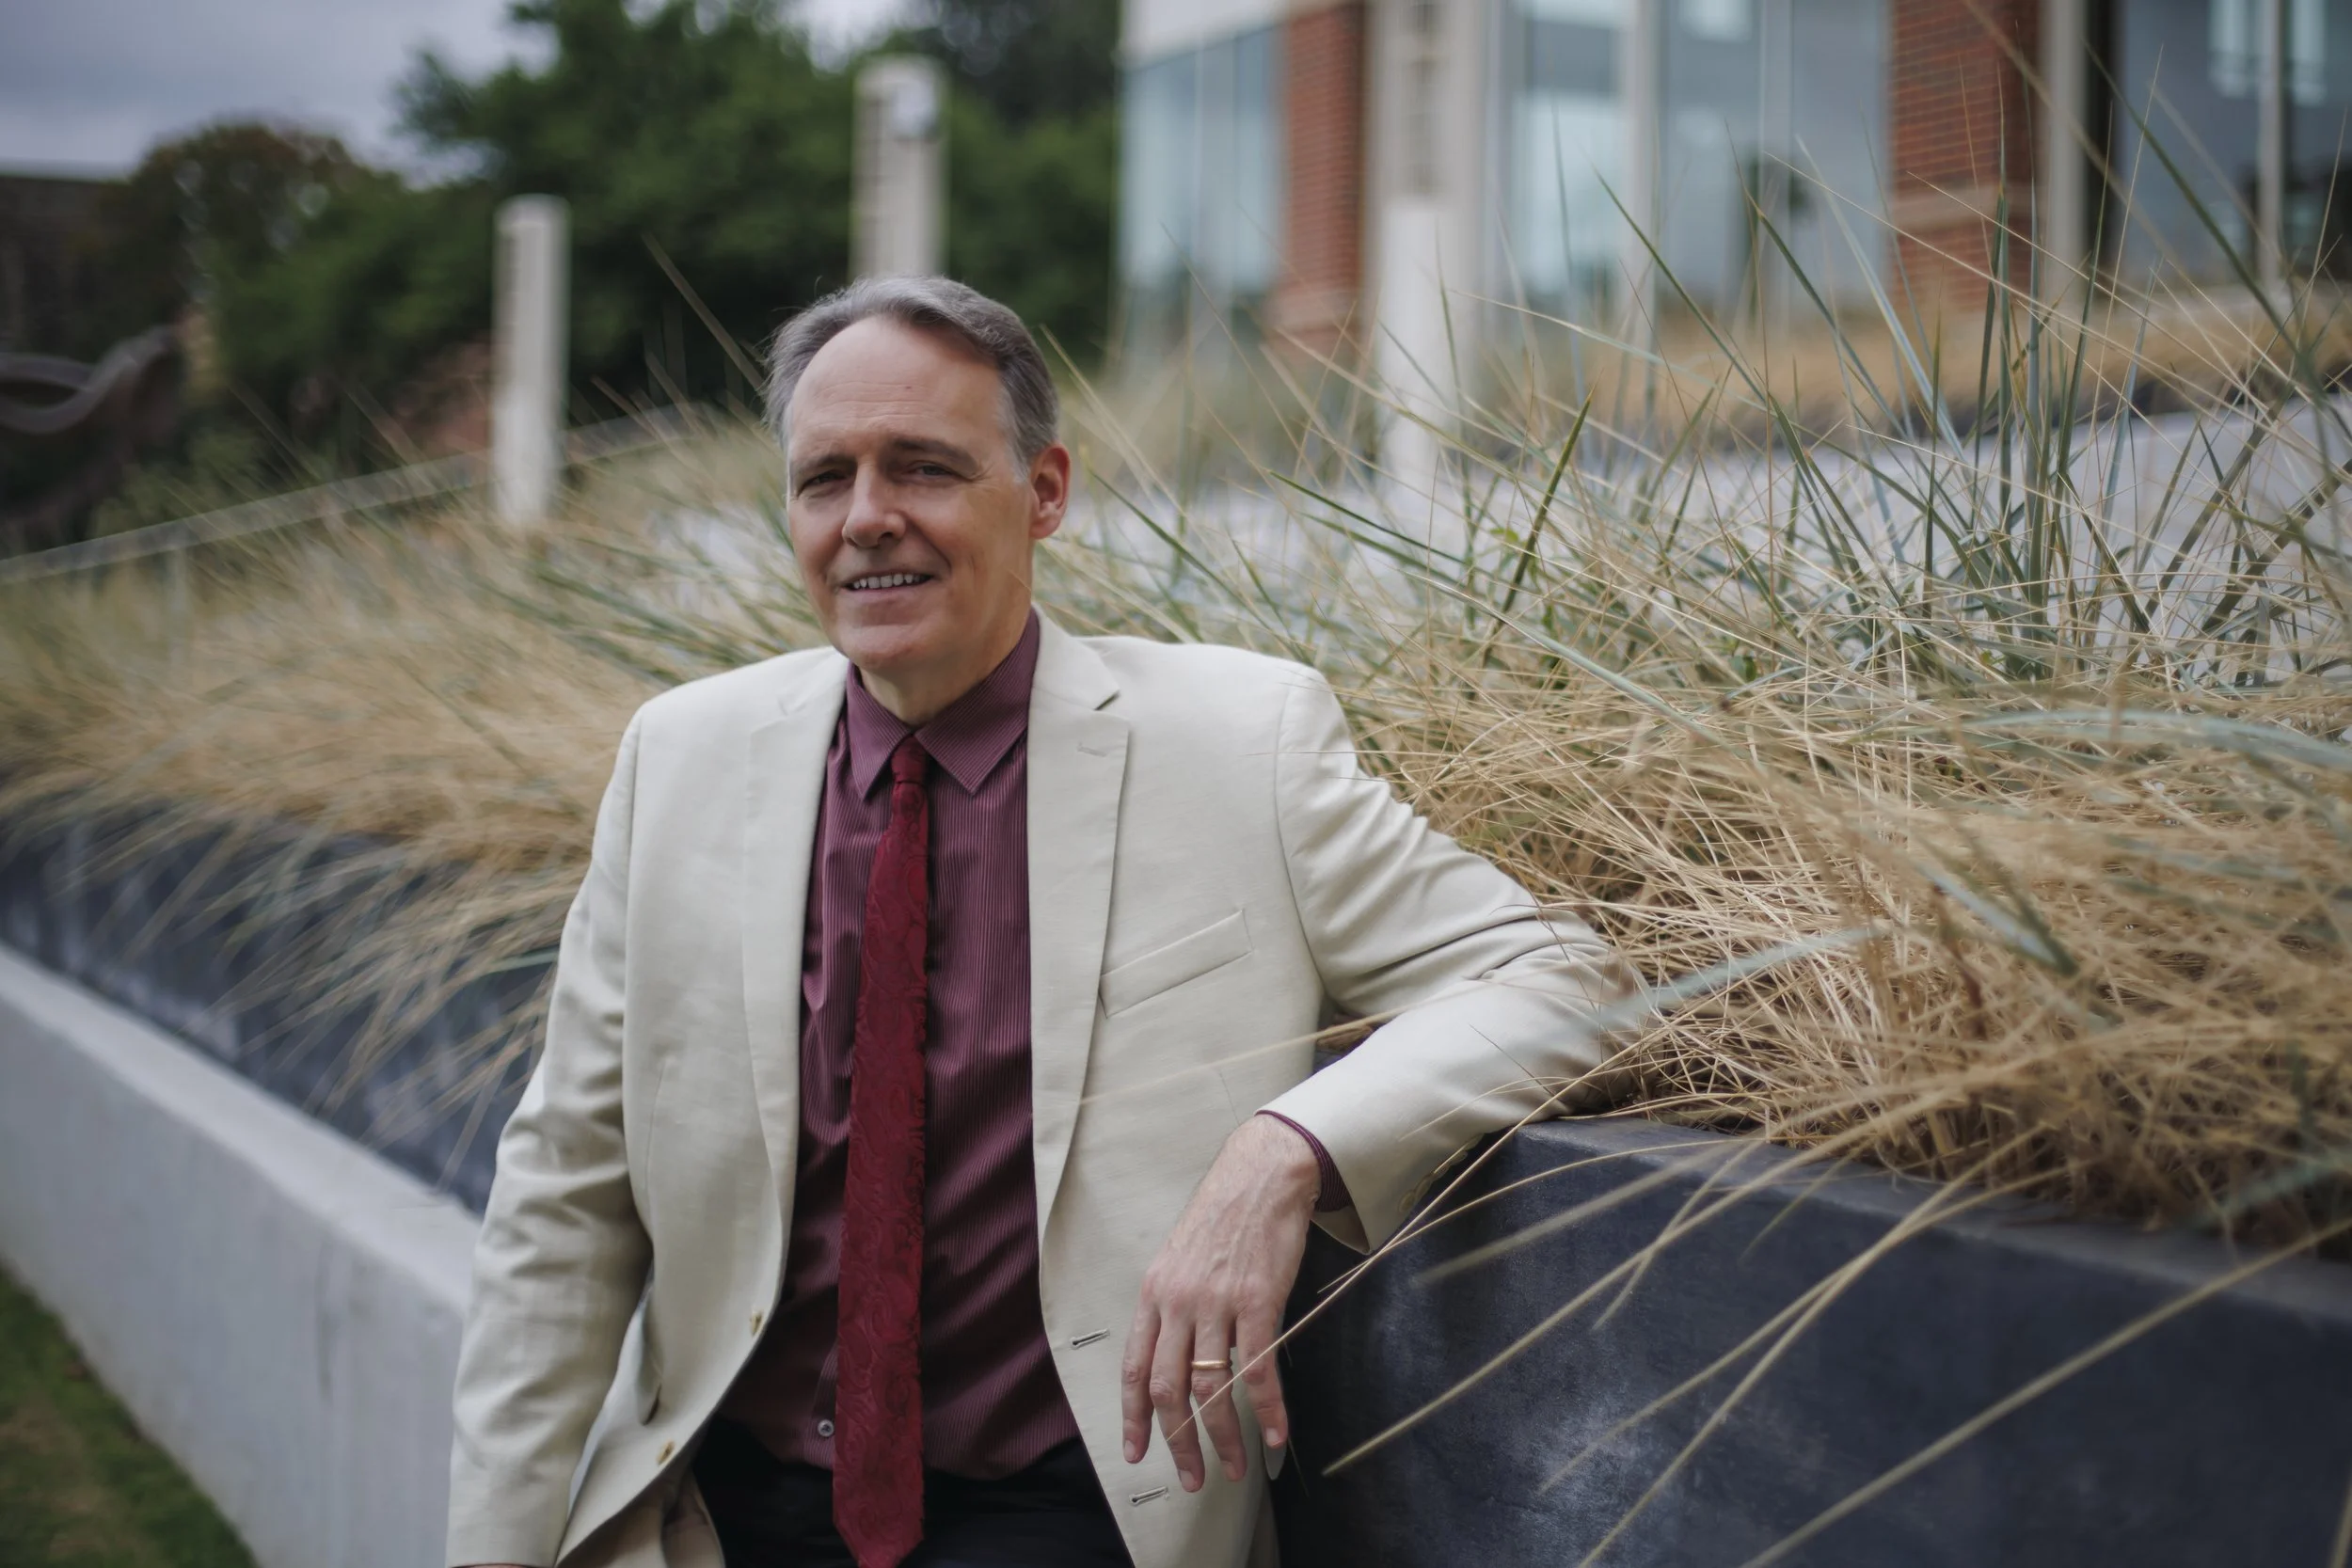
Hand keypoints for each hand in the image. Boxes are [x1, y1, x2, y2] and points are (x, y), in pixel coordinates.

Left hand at [1121, 1114, 1321, 1491]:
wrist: (1261, 1174)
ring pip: (1210, 1388)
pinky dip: (1268, 1408)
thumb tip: (1178, 1350)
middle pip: (1168, 1389)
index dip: (1134, 1416)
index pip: (1135, 1367)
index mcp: (1155, 1293)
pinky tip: (1276, 1434)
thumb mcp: (1181, 1257)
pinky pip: (1258, 1369)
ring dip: (1224, 1436)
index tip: (1138, 1453)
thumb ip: (1174, 1304)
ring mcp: (1216, 1303)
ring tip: (1237, 1467)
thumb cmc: (1224, 1214)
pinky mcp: (1257, 1301)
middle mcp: (1178, 1302)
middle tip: (1192, 1477)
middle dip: (1179, 1442)